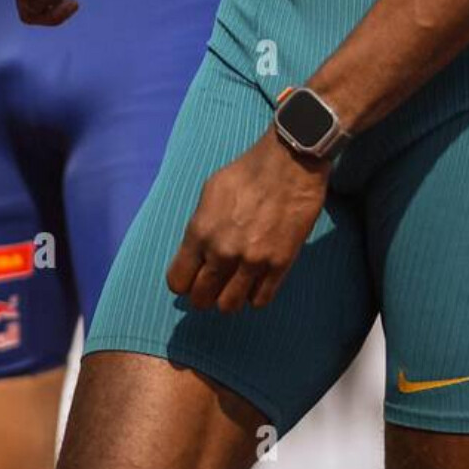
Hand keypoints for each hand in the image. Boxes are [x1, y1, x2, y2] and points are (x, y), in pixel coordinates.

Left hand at [166, 129, 328, 312]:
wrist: (290, 162)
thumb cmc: (247, 171)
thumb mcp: (210, 192)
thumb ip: (201, 226)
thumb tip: (197, 252)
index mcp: (200, 232)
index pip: (178, 281)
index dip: (184, 281)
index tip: (193, 276)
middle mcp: (223, 252)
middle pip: (201, 299)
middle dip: (204, 294)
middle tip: (214, 283)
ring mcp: (252, 262)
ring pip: (229, 306)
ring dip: (230, 297)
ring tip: (235, 284)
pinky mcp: (279, 265)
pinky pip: (260, 300)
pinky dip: (255, 295)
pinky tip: (256, 281)